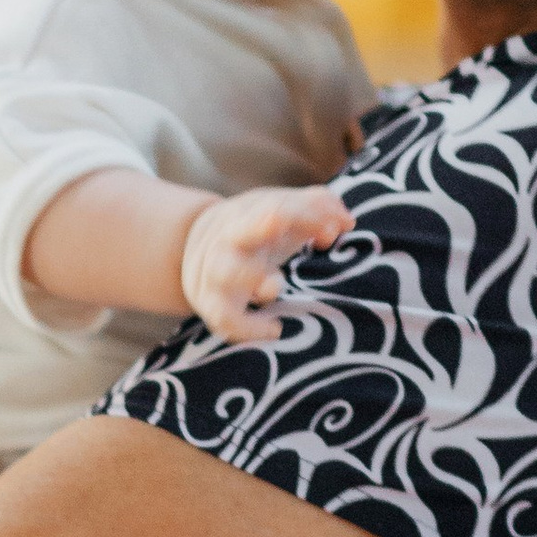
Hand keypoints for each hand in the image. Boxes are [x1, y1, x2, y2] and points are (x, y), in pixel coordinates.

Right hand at [178, 186, 351, 342]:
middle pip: (248, 229)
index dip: (314, 215)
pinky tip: (275, 329)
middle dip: (276, 224)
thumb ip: (316, 207)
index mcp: (249, 214)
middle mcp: (231, 240)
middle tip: (313, 233)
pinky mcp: (212, 304)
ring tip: (276, 286)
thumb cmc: (252, 232)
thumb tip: (347, 221)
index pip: (280, 208)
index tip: (342, 227)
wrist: (190, 248)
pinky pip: (225, 318)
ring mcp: (218, 272)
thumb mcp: (277, 211)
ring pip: (227, 272)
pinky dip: (249, 327)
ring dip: (255, 278)